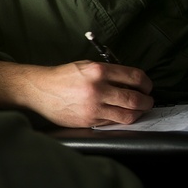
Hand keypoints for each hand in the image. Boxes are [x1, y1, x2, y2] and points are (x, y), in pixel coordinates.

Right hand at [0, 57, 154, 127]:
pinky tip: (119, 115)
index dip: (147, 83)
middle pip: (136, 98)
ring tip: (138, 110)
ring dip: (138, 113)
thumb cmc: (63, 76)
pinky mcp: (88, 121)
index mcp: (99, 70)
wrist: (40, 90)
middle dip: (147, 101)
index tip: (148, 86)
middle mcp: (98, 88)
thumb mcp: (86, 65)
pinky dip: (120, 119)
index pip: (135, 77)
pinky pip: (113, 122)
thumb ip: (108, 72)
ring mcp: (93, 107)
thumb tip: (131, 81)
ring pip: (128, 115)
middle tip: (148, 100)